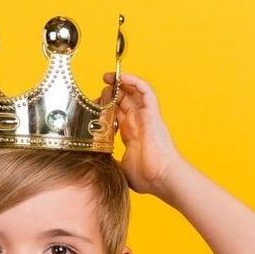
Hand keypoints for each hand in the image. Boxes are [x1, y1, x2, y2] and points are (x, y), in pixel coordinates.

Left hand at [98, 71, 181, 194]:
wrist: (161, 176)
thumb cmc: (147, 177)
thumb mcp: (121, 168)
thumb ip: (111, 163)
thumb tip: (98, 165)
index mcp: (131, 135)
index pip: (118, 114)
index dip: (106, 107)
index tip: (93, 104)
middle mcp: (138, 123)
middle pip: (124, 101)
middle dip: (111, 93)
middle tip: (100, 87)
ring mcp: (146, 117)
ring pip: (134, 93)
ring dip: (122, 82)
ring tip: (108, 76)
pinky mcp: (152, 113)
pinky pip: (145, 91)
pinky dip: (134, 81)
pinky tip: (122, 76)